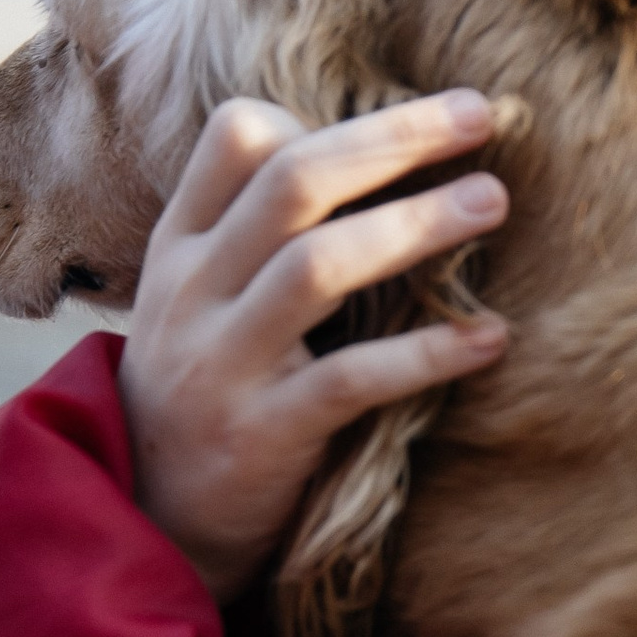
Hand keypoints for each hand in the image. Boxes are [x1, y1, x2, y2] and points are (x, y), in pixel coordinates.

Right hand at [119, 93, 509, 599]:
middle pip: (293, 180)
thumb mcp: (200, 302)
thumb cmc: (203, 394)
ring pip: (318, 265)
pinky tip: (489, 339)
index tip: (410, 122)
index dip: (323, 116)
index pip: (234, 139)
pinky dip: (426, 354)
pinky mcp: (261, 434)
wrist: (145, 521)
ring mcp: (222, 362)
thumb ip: (259, 236)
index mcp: (182, 246)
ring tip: (491, 201)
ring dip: (414, 225)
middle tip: (480, 115)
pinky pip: (349, 381)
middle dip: (392, 139)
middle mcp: (194, 291)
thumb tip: (370, 161)